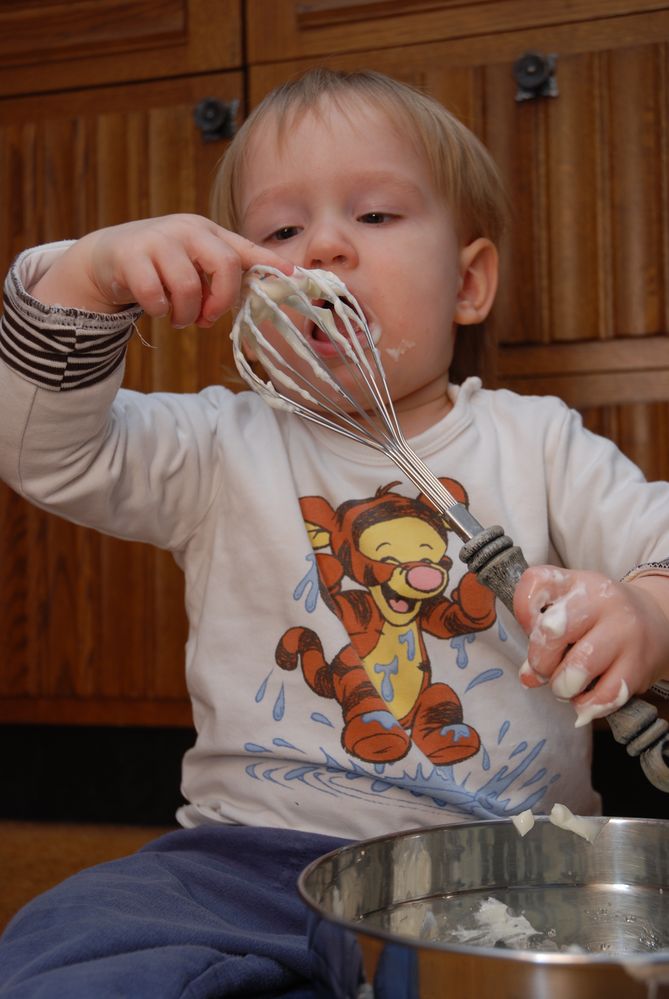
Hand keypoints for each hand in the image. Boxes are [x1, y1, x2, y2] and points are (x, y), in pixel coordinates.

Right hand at [31, 214, 292, 327]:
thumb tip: (263, 303)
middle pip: (224, 266)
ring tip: (179, 319)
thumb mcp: (195, 264)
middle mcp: (188, 230)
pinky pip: (156, 295)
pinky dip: (159, 311)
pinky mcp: (131, 255)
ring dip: (185, 315)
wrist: (109, 256)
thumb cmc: (163, 266)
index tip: (296, 278)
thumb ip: (225, 278)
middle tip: (206, 319)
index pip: (246, 249)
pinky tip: (157, 309)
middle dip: (220, 301)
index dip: (272, 263)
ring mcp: (158, 239)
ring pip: (187, 287)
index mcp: (209, 233)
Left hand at [512, 565, 668, 726]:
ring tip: (565, 686)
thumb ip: (540, 635)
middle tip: (543, 670)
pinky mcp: (638, 665)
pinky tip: (584, 699)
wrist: (656, 622)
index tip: (531, 629)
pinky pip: (604, 695)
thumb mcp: (570, 607)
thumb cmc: (598, 618)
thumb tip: (528, 677)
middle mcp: (602, 601)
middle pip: (552, 630)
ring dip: (562, 687)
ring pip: (579, 666)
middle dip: (539, 660)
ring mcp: (623, 632)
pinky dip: (587, 705)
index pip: (535, 583)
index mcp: (577, 582)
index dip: (523, 612)